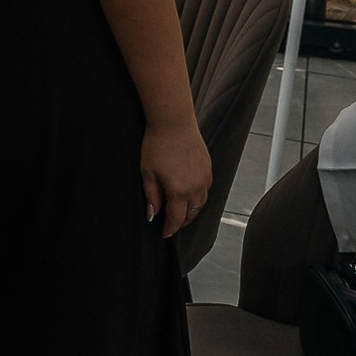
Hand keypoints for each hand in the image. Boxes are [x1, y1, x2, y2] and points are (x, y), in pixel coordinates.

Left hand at [140, 117, 211, 236]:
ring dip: (192, 210)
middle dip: (182, 222)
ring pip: (201, 203)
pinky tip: (189, 194)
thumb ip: (152, 196)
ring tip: (181, 212)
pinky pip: (205, 189)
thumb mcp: (147, 173)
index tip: (164, 234)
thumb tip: (152, 215)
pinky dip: (198, 197)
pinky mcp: (208, 168)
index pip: (177, 218)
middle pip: (192, 214)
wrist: (173, 122)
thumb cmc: (157, 145)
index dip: (170, 229)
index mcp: (179, 191)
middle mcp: (196, 187)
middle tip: (171, 225)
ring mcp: (205, 177)